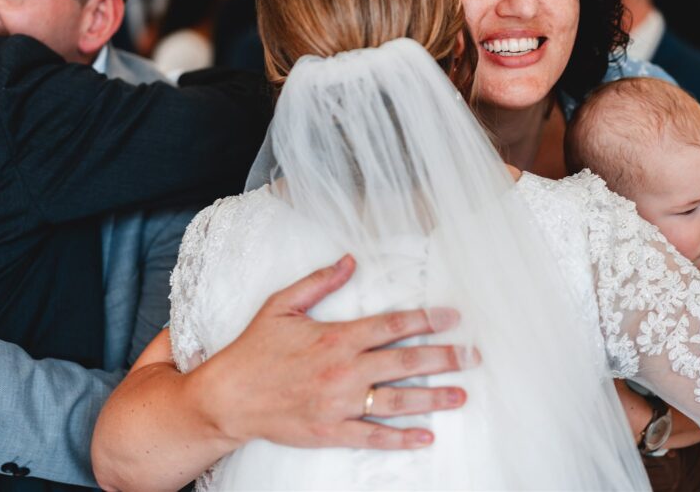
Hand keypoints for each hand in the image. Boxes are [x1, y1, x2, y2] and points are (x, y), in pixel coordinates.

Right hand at [190, 255, 473, 449]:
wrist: (227, 398)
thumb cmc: (254, 350)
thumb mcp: (281, 305)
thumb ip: (319, 282)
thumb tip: (350, 261)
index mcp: (336, 337)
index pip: (392, 325)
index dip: (426, 320)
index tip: (452, 318)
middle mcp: (343, 371)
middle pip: (405, 362)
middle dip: (443, 358)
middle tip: (471, 356)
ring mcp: (339, 404)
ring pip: (396, 400)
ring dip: (432, 397)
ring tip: (461, 395)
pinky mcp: (330, 431)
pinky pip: (372, 436)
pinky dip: (401, 438)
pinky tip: (425, 437)